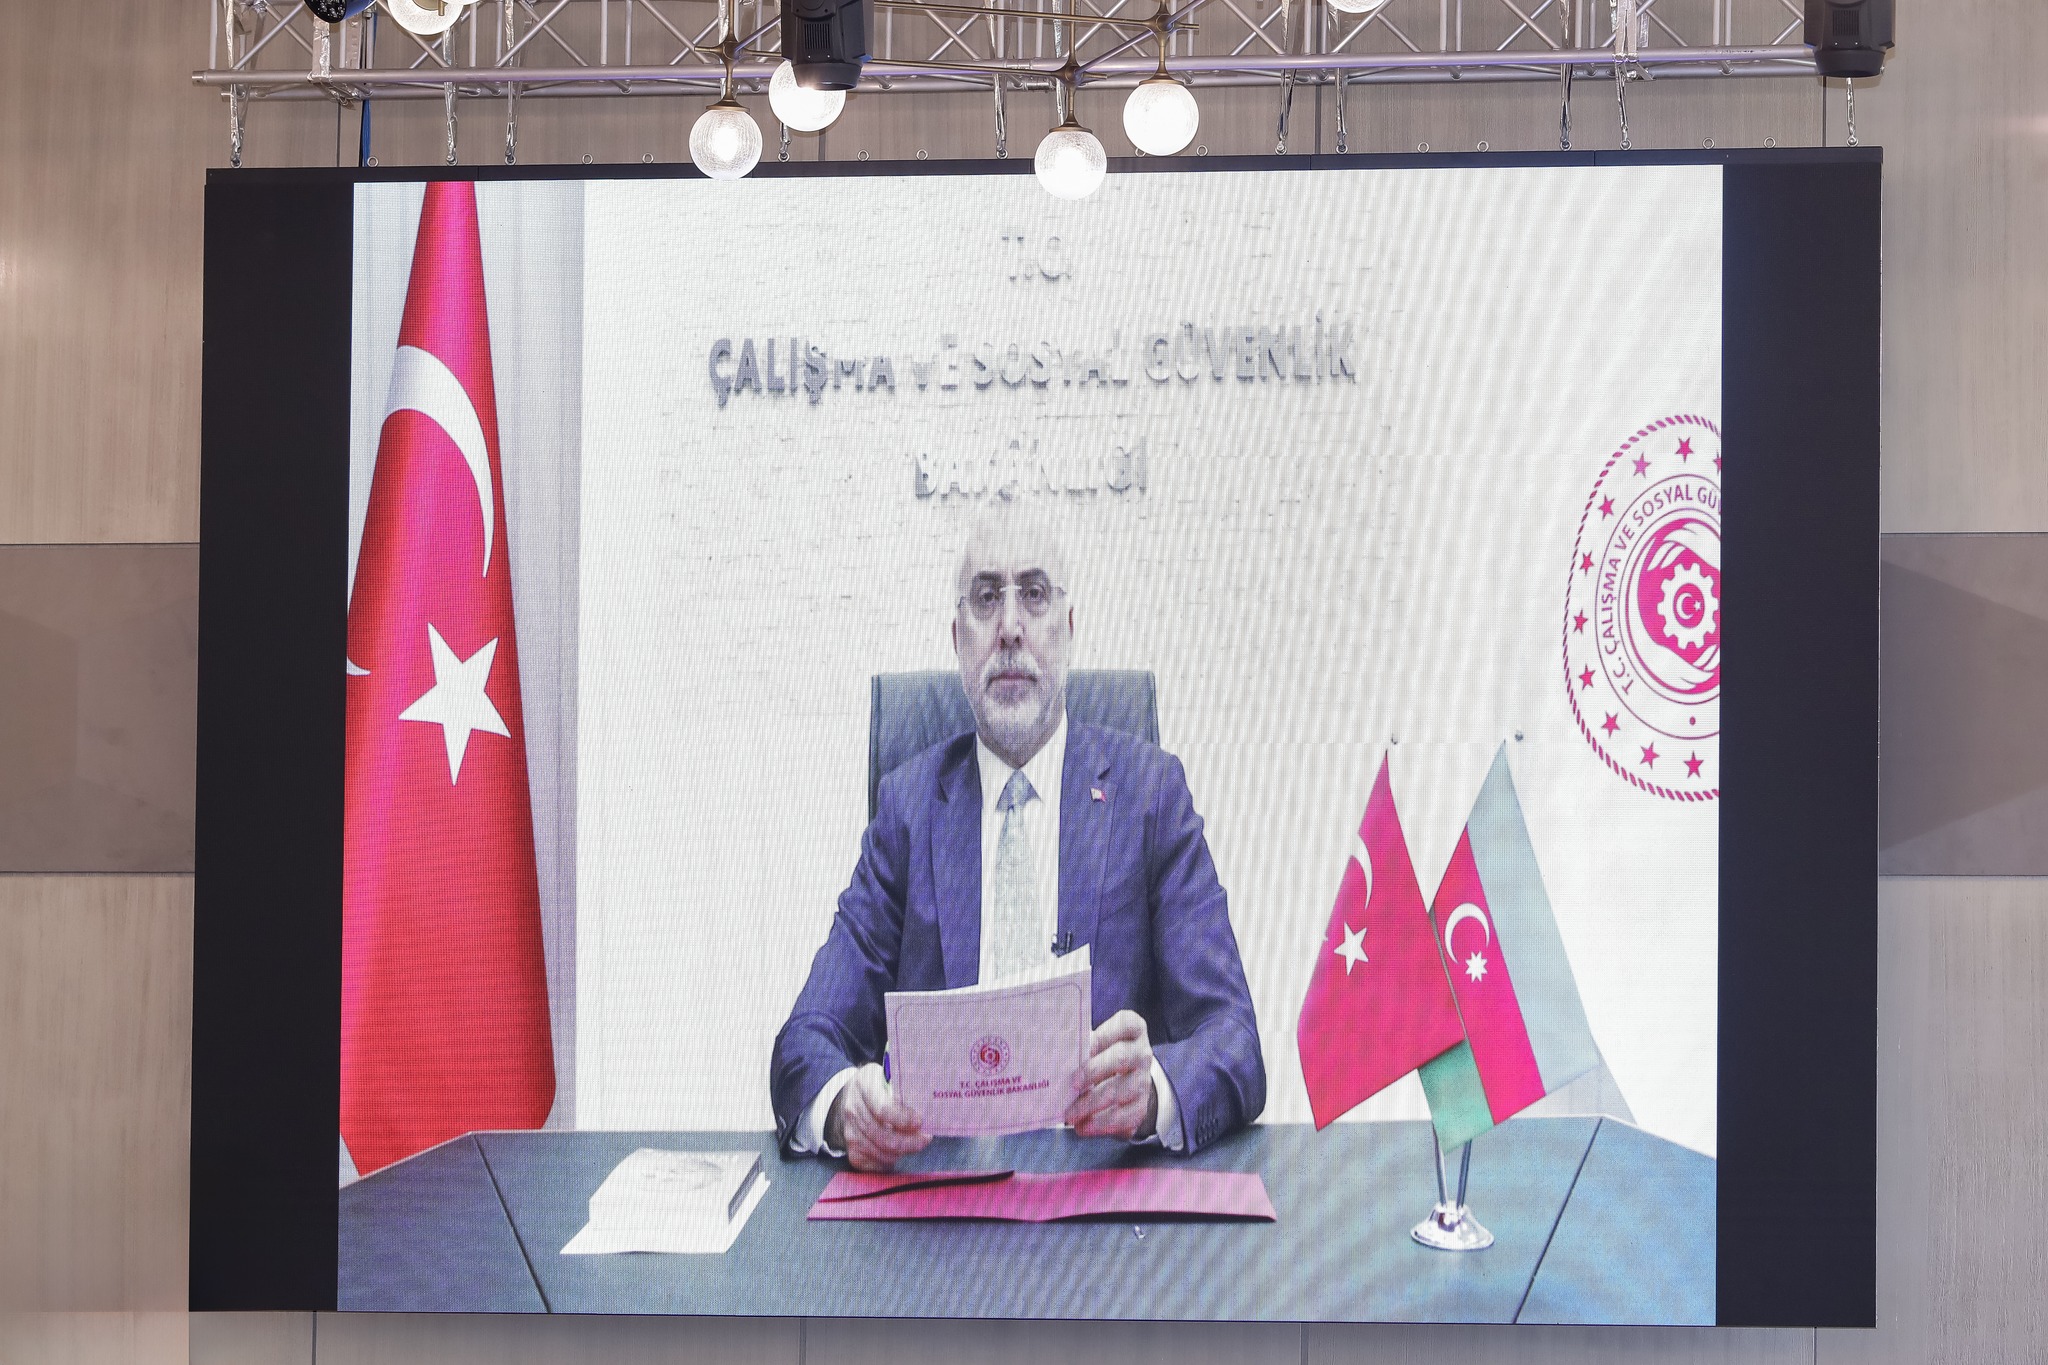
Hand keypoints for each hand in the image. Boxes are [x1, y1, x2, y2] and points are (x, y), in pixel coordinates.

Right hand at [824, 1063, 929, 1170]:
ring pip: (878, 1151)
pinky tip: (898, 1153)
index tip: (919, 1123)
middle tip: (924, 1139)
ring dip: (900, 1152)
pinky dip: (887, 1162)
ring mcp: (850, 1130)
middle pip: (882, 1136)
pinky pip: (869, 1163)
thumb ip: (905, 1091)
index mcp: (864, 1086)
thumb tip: (926, 1110)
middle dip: (908, 1142)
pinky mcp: (851, 1148)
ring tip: (914, 1144)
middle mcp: (853, 1109)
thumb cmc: (882, 1087)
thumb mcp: (892, 1078)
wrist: (856, 1095)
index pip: (883, 1109)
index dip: (902, 1119)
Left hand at [1065, 1010, 1158, 1140]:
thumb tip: (1054, 1055)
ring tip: (1070, 1113)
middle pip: (1120, 1059)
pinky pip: (1123, 1117)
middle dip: (1094, 1071)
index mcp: (1132, 1030)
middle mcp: (1141, 1053)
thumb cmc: (1103, 1056)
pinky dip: (1100, 1123)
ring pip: (1121, 1091)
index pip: (1125, 1024)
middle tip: (1072, 1083)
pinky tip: (1082, 1126)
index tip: (1084, 1046)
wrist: (1127, 1083)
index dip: (1104, 1035)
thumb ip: (1082, 1046)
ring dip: (1092, 1103)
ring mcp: (1143, 1081)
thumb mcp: (1097, 1044)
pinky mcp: (1140, 1107)